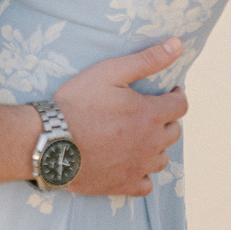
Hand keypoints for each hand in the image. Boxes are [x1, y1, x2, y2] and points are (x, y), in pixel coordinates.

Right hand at [52, 38, 187, 197]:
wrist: (49, 142)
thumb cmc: (78, 103)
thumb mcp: (110, 72)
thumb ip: (147, 59)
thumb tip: (178, 44)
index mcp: (150, 115)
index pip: (181, 105)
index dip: (176, 95)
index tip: (167, 91)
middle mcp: (151, 144)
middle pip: (174, 132)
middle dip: (166, 119)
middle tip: (148, 112)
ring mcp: (138, 167)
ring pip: (163, 159)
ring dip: (157, 146)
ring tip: (141, 137)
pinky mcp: (123, 185)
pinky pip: (146, 184)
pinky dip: (143, 173)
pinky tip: (132, 164)